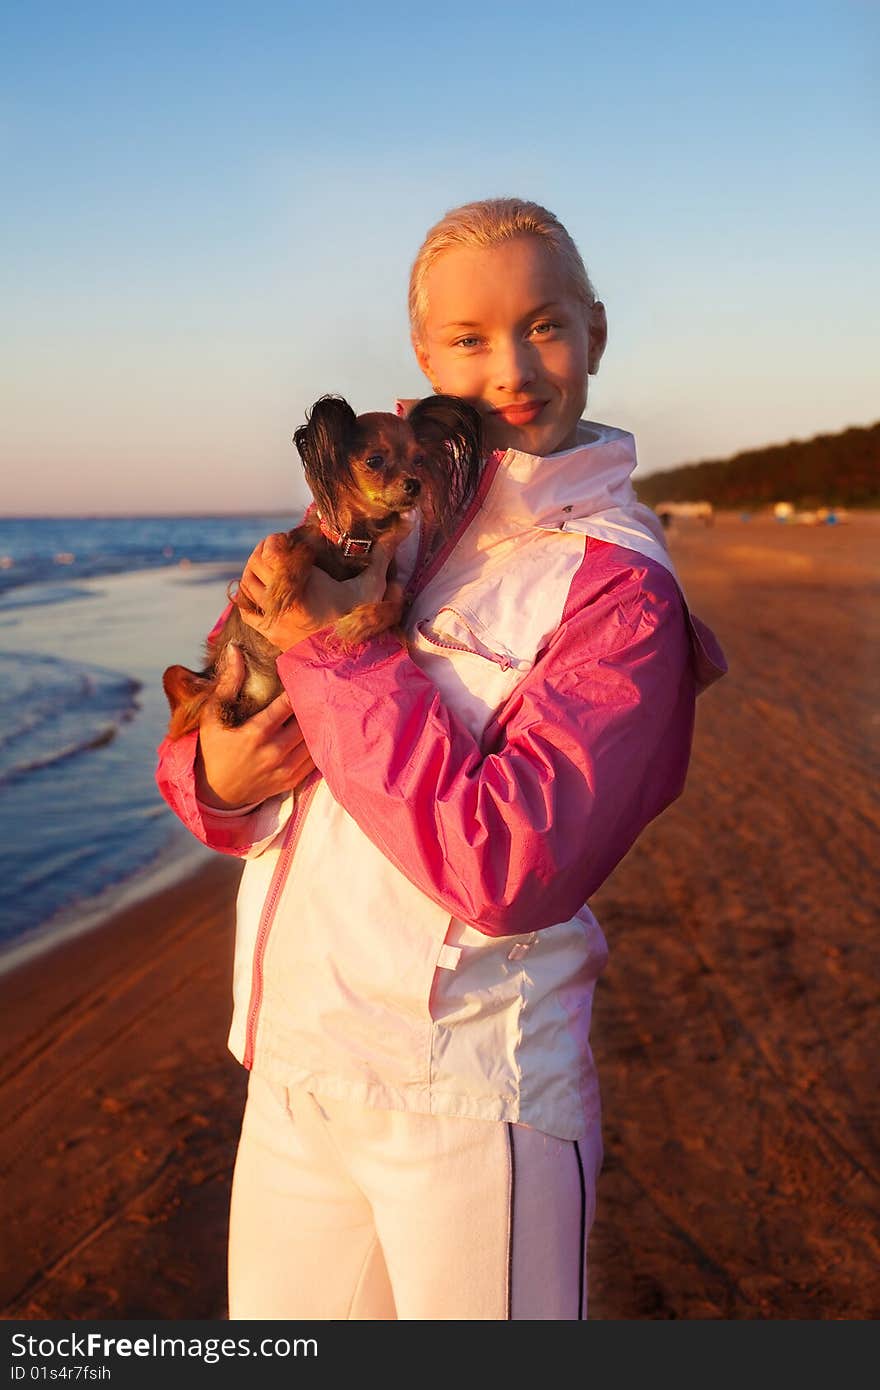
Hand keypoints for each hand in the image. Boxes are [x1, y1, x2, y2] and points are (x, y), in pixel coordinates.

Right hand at [195, 643, 315, 808]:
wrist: (217, 792)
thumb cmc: (214, 748)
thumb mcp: (213, 715)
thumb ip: (227, 682)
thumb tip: (234, 649)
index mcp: (256, 733)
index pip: (289, 703)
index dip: (301, 685)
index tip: (307, 671)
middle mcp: (274, 751)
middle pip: (308, 720)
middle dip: (315, 701)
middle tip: (324, 683)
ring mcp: (286, 768)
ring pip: (316, 739)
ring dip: (321, 721)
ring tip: (327, 702)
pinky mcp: (293, 779)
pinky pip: (317, 758)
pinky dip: (321, 741)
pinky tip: (323, 727)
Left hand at [236, 527, 407, 650]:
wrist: (348, 663)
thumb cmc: (361, 622)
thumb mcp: (371, 586)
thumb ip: (382, 555)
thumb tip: (404, 524)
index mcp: (302, 583)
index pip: (271, 550)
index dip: (277, 541)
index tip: (289, 541)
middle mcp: (281, 598)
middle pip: (256, 563)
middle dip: (266, 553)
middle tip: (281, 551)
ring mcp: (271, 616)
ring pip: (248, 583)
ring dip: (256, 571)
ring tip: (272, 568)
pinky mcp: (267, 632)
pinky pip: (246, 608)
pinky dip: (249, 596)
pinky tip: (263, 591)